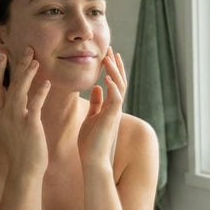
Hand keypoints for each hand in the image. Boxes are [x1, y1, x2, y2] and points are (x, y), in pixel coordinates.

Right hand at [0, 48, 49, 173]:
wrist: (25, 169)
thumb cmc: (23, 149)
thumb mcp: (13, 128)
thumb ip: (13, 112)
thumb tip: (17, 99)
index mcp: (0, 114)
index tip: (3, 55)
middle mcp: (5, 114)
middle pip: (8, 84)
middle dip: (17, 65)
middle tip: (26, 49)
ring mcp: (16, 119)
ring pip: (19, 91)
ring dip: (27, 74)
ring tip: (36, 60)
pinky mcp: (29, 126)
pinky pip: (34, 105)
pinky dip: (40, 93)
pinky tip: (47, 83)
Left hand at [78, 47, 126, 171]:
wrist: (93, 161)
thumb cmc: (90, 143)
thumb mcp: (91, 118)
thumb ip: (96, 103)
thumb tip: (97, 88)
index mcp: (109, 107)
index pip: (113, 83)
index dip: (111, 69)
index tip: (107, 54)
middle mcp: (115, 108)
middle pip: (119, 81)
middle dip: (115, 65)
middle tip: (110, 49)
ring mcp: (115, 113)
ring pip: (119, 87)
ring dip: (114, 71)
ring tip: (108, 57)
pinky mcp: (111, 119)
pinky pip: (115, 99)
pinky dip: (112, 88)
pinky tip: (107, 77)